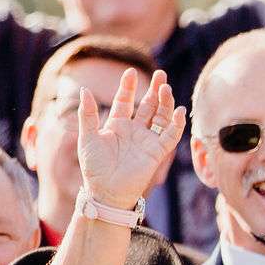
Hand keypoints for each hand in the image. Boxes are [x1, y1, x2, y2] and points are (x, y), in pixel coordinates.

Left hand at [77, 68, 186, 210]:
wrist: (105, 192)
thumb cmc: (94, 167)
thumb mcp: (87, 137)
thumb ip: (87, 114)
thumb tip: (84, 89)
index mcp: (117, 125)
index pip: (125, 101)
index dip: (128, 87)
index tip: (130, 72)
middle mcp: (134, 131)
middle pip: (148, 105)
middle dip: (155, 90)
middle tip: (161, 74)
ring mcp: (147, 141)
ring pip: (161, 117)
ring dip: (166, 103)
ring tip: (167, 88)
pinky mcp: (157, 152)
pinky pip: (170, 136)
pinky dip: (177, 124)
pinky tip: (179, 111)